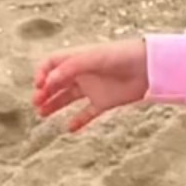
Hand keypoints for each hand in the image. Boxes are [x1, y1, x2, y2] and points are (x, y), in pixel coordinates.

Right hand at [33, 39, 148, 132]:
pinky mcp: (104, 102)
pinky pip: (87, 114)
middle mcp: (83, 73)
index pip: (53, 64)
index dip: (43, 73)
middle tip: (36, 102)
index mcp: (78, 59)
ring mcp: (93, 88)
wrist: (148, 68)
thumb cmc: (121, 56)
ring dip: (54, 105)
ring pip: (68, 98)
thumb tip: (48, 82)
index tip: (39, 85)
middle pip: (57, 83)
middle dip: (45, 92)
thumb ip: (69, 68)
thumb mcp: (92, 58)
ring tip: (42, 114)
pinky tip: (69, 129)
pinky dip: (79, 121)